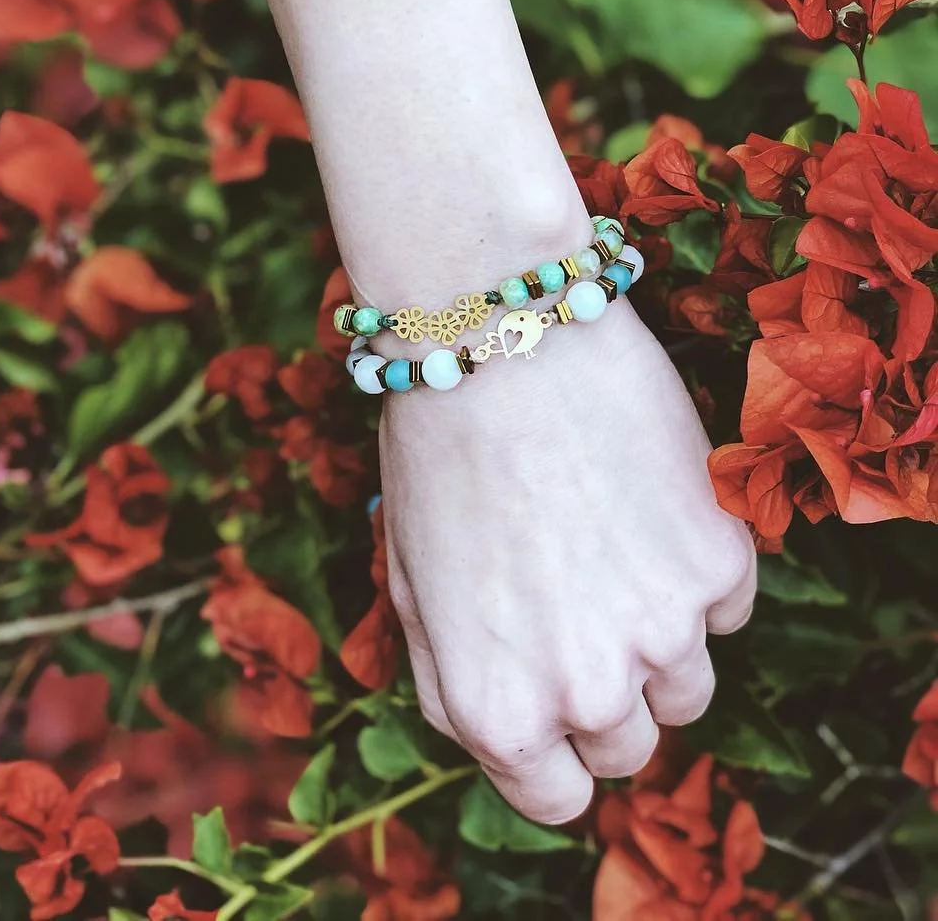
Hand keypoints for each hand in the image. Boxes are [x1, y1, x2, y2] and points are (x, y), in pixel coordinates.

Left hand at [379, 298, 755, 823]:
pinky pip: (725, 607)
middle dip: (604, 697)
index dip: (555, 758)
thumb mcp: (412, 588)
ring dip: (656, 640)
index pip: (558, 802)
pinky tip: (643, 505)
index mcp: (496, 710)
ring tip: (608, 550)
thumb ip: (460, 682)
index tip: (557, 713)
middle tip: (575, 607)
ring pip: (688, 687)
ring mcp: (665, 630)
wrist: (497, 336)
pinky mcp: (720, 560)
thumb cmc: (435, 453)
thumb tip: (512, 731)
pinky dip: (694, 572)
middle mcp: (587, 692)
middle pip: (629, 750)